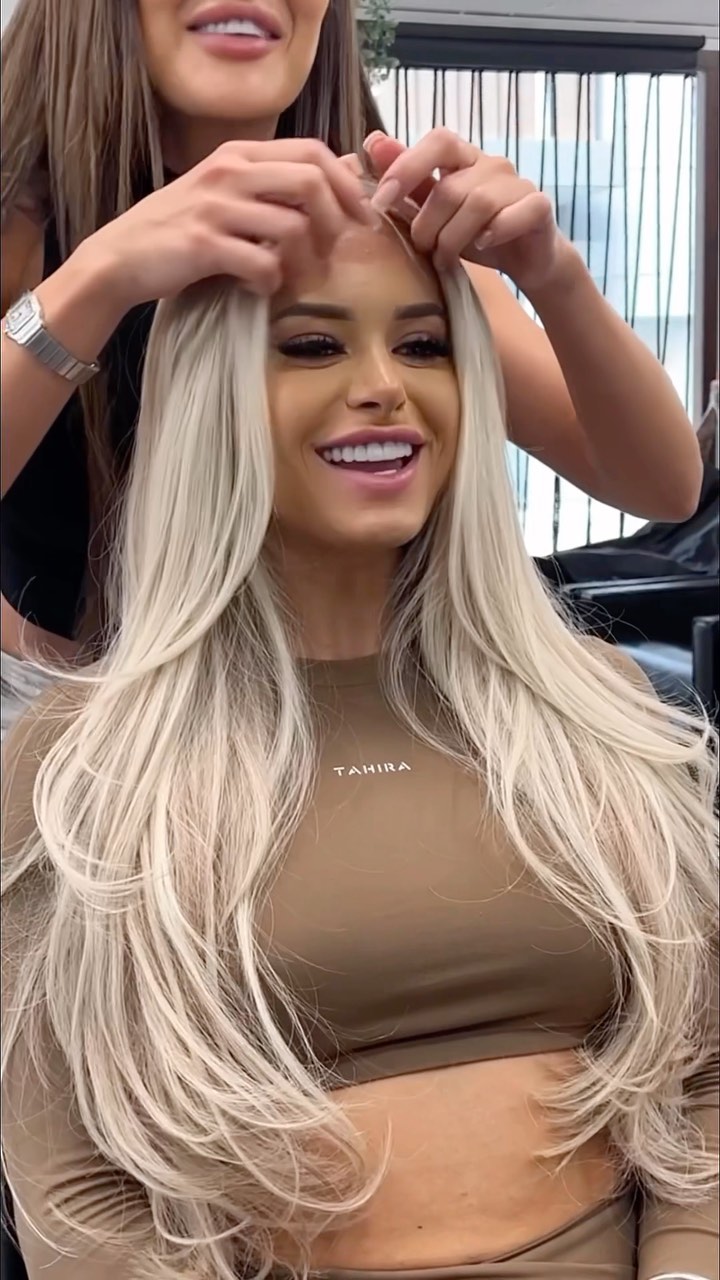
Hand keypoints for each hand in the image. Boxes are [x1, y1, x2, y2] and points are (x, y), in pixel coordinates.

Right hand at [82, 139, 373, 311]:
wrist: (119, 258)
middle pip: (310, 180)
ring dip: (305, 258)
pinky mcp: (204, 244)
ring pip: (291, 225)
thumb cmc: (178, 231)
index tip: (361, 216)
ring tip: (296, 275)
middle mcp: (228, 172)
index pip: (312, 151)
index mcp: (238, 154)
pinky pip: (262, 262)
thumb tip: (338, 179)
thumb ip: (272, 185)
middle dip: (337, 218)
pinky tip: (261, 286)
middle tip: (340, 250)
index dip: (347, 183)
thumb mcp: (225, 194)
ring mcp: (215, 207)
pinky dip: (271, 281)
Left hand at [365, 128, 564, 293]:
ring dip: (453, 238)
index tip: (381, 202)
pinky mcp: (539, 206)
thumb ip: (409, 183)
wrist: (527, 260)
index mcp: (463, 159)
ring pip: (477, 203)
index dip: (406, 167)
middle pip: (450, 187)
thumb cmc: (475, 234)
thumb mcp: (435, 212)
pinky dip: (495, 232)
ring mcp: (517, 184)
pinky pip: (513, 215)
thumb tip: (372, 142)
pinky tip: (482, 245)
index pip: (437, 141)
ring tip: (445, 258)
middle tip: (422, 249)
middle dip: (428, 225)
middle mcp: (491, 164)